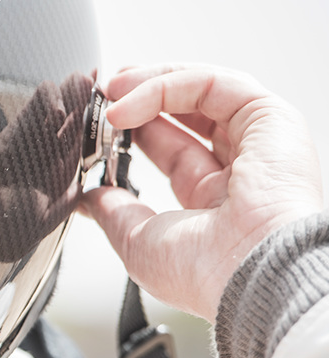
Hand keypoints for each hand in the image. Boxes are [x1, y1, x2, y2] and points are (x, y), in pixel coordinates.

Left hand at [82, 65, 322, 321]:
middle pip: (188, 114)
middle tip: (102, 97)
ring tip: (109, 91)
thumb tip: (88, 197)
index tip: (96, 129)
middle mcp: (239, 168)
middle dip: (141, 98)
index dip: (134, 133)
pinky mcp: (270, 117)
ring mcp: (257, 140)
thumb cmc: (205, 273)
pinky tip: (127, 100)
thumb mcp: (138, 242)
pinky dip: (165, 85)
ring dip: (148, 84)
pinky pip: (211, 83)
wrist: (250, 274)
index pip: (172, 152)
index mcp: (213, 202)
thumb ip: (114, 212)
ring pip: (200, 90)